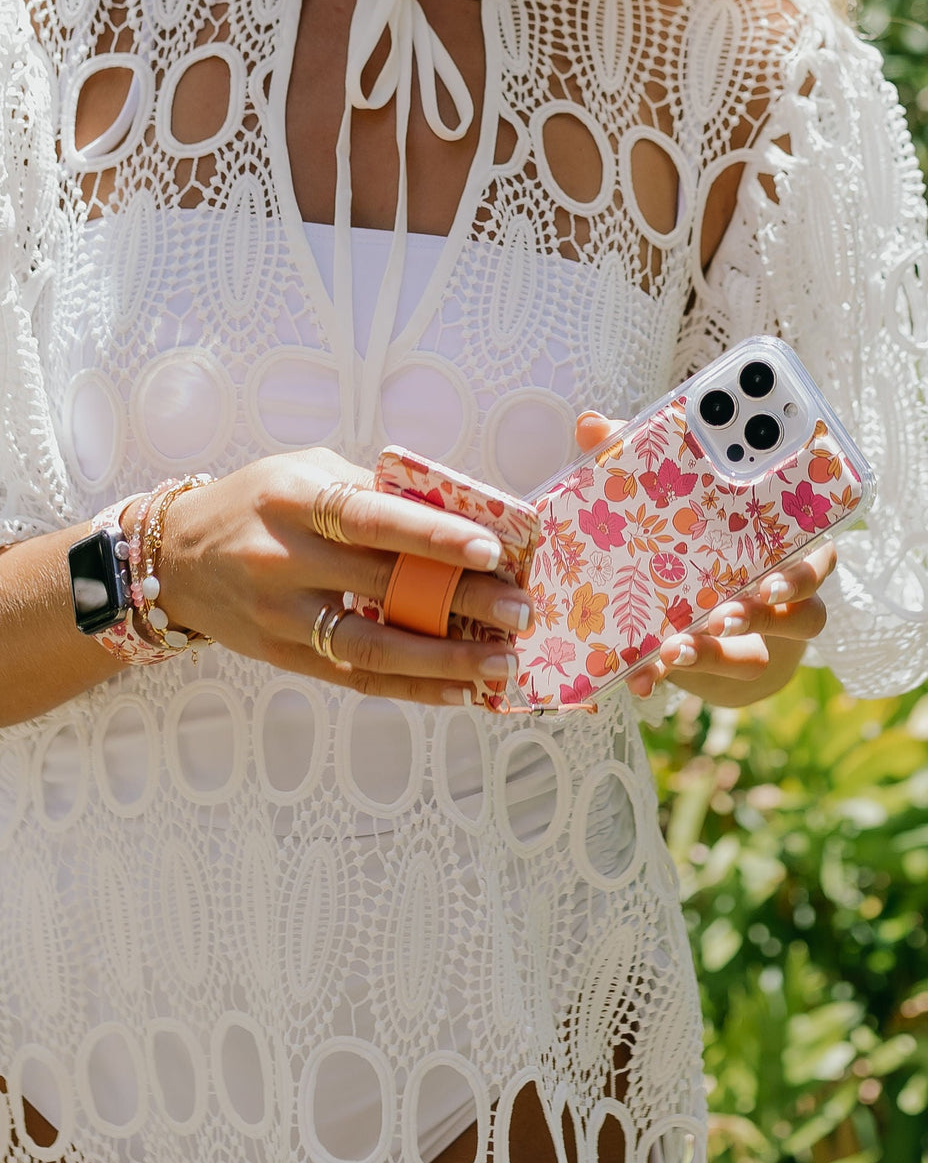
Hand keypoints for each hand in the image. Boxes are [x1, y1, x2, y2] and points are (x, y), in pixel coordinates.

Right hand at [154, 448, 532, 705]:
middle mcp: (284, 560)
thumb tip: (459, 513)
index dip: (431, 536)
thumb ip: (372, 491)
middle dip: (460, 600)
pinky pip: (357, 678)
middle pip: (384, 585)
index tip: (490, 549)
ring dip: (445, 659)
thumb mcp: (306, 473)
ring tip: (501, 662)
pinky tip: (462, 689)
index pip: (371, 518)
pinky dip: (414, 687)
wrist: (173, 559)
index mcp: (295, 500)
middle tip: (520, 611)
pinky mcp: (284, 657)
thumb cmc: (259, 502)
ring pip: (373, 647)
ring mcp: (281, 616)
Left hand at [575, 411, 835, 706]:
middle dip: (768, 606)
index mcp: (784, 536)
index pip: (812, 541)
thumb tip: (591, 423)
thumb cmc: (696, 535)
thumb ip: (635, 455)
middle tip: (730, 609)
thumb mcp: (668, 495)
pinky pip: (710, 677)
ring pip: (761, 650)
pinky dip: (671, 676)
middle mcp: (787, 588)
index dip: (801, 561)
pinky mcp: (728, 666)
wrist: (702, 604)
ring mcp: (764, 634)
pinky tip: (641, 678)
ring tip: (677, 648)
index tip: (773, 574)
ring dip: (718, 650)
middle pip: (803, 600)